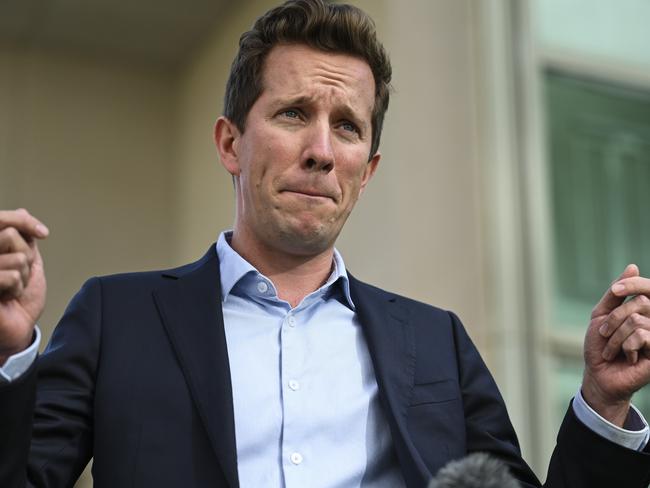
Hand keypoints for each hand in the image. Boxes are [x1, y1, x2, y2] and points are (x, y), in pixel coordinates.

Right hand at [0, 209, 48, 364]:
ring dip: (22, 276)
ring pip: (17, 257)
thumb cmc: (18, 297)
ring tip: (10, 288)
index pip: (3, 219)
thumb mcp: (27, 262)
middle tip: (18, 275)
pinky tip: (5, 298)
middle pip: (10, 235)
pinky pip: (11, 275)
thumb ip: (23, 238)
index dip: (24, 222)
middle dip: (25, 257)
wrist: (16, 328)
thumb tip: (22, 212)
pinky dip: (16, 288)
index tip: (43, 233)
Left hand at [582, 264, 649, 425]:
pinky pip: (643, 335)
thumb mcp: (601, 315)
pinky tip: (627, 357)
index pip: (648, 289)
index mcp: (643, 311)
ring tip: (613, 349)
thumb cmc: (600, 345)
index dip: (634, 284)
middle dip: (614, 318)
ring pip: (637, 320)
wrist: (598, 374)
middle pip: (639, 303)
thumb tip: (633, 266)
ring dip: (616, 336)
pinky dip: (626, 345)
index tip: (616, 291)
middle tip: (604, 334)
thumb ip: (616, 292)